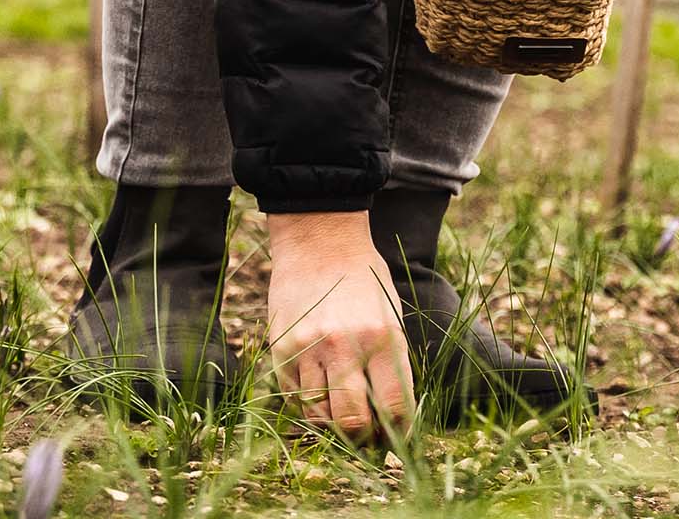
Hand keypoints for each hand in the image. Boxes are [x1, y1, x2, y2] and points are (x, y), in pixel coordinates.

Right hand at [265, 210, 413, 437]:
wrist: (319, 238)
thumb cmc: (363, 278)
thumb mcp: (391, 316)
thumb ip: (391, 365)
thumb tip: (391, 416)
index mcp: (383, 338)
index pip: (394, 407)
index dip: (398, 434)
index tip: (397, 440)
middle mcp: (345, 346)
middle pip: (353, 422)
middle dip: (363, 440)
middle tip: (367, 439)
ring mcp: (308, 347)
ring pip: (318, 416)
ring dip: (332, 426)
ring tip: (341, 419)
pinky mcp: (281, 347)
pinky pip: (293, 396)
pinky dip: (307, 406)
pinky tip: (319, 396)